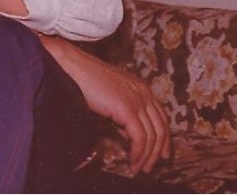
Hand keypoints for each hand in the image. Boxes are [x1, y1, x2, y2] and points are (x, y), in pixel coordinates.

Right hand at [42, 36, 170, 174]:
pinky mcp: (127, 108)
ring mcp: (137, 100)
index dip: (163, 138)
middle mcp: (144, 93)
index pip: (161, 118)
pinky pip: (140, 137)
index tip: (161, 154)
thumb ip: (123, 113)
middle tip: (149, 167)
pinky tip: (132, 160)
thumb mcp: (111, 97)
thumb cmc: (85, 81)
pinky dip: (138, 152)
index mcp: (142, 88)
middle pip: (161, 128)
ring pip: (152, 136)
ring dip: (147, 156)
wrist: (72, 68)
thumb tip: (130, 135)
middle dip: (157, 151)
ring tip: (138, 168)